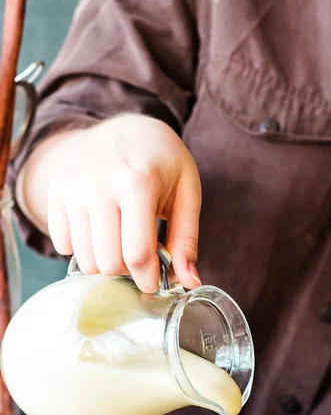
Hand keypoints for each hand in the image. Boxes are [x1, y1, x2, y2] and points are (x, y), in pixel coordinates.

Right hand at [23, 114, 201, 292]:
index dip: (147, 279)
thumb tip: (190, 282)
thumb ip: (186, 240)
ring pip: (85, 260)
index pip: (137, 253)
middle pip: (108, 262)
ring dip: (106, 261)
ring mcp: (72, 188)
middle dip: (128, 271)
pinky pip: (63, 246)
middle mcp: (98, 184)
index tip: (154, 284)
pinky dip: (84, 248)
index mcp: (138, 181)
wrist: (125, 129)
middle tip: (140, 255)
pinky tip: (101, 230)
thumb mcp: (187, 193)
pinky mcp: (55, 193)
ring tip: (122, 241)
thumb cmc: (163, 163)